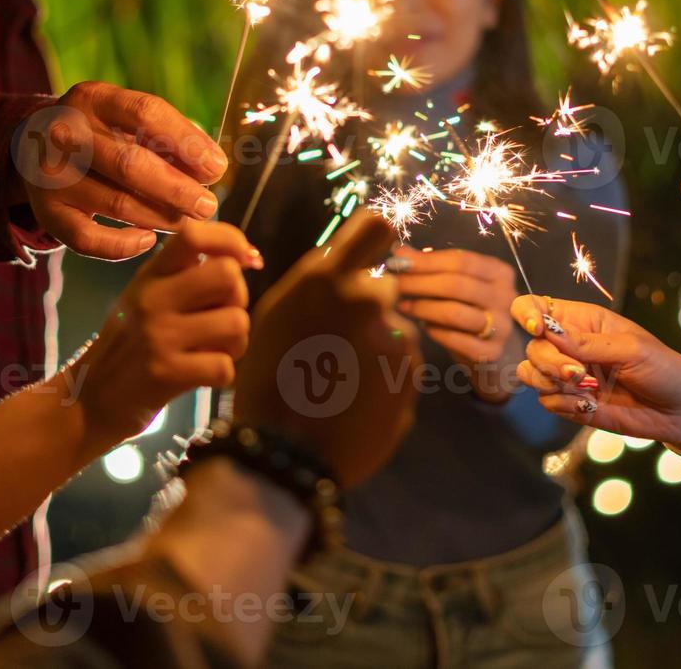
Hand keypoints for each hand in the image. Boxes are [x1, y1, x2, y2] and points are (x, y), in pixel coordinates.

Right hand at [18, 81, 229, 259]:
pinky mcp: (47, 211)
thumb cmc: (102, 134)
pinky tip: (147, 239)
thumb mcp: (126, 120)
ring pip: (115, 203)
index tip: (217, 167)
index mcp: (93, 98)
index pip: (145, 113)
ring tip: (185, 221)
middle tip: (207, 206)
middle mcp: (65, 133)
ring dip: (159, 217)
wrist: (31, 147)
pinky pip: (88, 239)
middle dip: (177, 189)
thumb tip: (212, 168)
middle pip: (129, 164)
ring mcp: (50, 174)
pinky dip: (122, 245)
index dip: (187, 141)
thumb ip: (167, 137)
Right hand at [64, 220, 260, 448]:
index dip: (232, 240)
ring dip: (235, 343)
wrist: (91, 398)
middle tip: (222, 316)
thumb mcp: (148, 296)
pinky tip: (201, 374)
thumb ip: (189, 274)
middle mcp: (153, 298)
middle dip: (238, 298)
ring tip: (212, 350)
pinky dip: (221, 374)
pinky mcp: (166, 373)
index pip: (193, 234)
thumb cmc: (132, 344)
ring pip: (236, 323)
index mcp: (152, 274)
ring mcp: (159, 335)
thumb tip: (248, 257)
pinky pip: (225, 365)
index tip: (247, 260)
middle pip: (227, 275)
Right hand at [234, 213, 420, 487]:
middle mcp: (370, 301)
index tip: (369, 257)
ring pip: (394, 330)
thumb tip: (344, 263)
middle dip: (369, 309)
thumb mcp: (276, 315)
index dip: (375, 241)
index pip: (376, 228)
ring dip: (377, 347)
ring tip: (343, 382)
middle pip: (385, 289)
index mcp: (330, 279)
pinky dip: (385, 379)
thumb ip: (316, 282)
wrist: (285, 452)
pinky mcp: (412, 376)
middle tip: (339, 345)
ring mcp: (397, 340)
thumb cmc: (268, 380)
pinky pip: (402, 366)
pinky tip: (356, 401)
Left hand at [392, 247, 515, 363]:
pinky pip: (454, 340)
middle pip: (456, 284)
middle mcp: (505, 297)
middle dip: (419, 282)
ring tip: (403, 305)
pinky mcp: (491, 353)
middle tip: (394, 283)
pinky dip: (434, 331)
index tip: (399, 260)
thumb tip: (400, 252)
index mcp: (500, 273)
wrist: (501, 355)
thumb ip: (435, 267)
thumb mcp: (462, 285)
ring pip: (454, 312)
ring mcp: (501, 327)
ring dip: (422, 307)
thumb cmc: (474, 311)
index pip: (461, 260)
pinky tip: (423, 326)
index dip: (427, 260)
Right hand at [511, 296, 680, 452]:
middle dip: (548, 362)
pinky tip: (590, 405)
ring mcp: (568, 376)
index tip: (537, 328)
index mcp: (582, 321)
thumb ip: (587, 343)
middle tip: (578, 374)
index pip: (536, 306)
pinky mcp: (571, 404)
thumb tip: (547, 330)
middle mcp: (569, 346)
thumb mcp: (631, 349)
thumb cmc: (663, 367)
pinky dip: (563, 405)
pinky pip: (547, 402)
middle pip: (531, 346)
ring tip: (585, 391)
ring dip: (550, 383)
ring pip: (530, 374)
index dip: (526, 312)